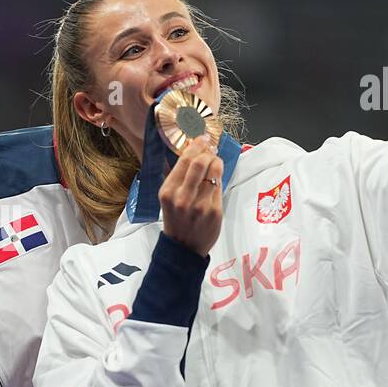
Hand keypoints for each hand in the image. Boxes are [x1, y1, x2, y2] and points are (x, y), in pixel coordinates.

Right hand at [159, 134, 223, 255]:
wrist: (184, 247)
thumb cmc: (176, 220)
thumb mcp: (169, 198)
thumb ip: (179, 177)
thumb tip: (194, 151)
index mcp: (168, 192)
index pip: (185, 160)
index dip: (196, 145)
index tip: (202, 138)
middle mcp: (183, 198)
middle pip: (201, 162)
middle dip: (208, 151)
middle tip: (210, 148)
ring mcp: (200, 205)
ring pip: (214, 171)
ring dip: (216, 162)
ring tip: (214, 162)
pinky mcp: (215, 211)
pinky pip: (219, 186)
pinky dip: (218, 179)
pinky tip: (214, 179)